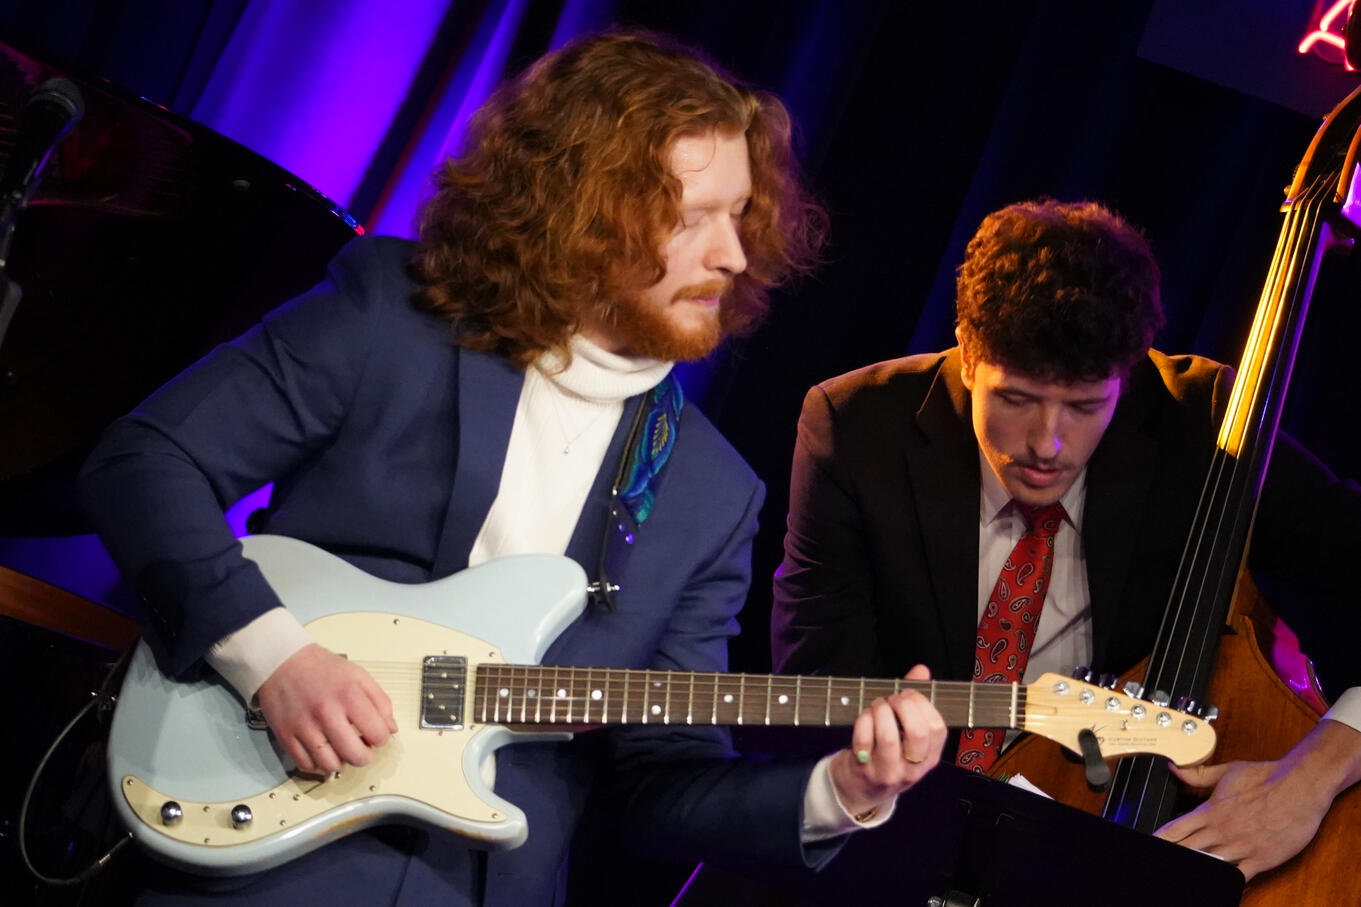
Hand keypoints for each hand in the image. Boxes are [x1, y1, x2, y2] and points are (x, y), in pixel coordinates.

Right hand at [255, 643, 397, 773]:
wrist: (282, 661)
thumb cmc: (321, 668)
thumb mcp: (359, 675)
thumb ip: (381, 701)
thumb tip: (391, 728)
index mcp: (348, 696)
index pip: (377, 734)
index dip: (381, 739)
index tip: (376, 736)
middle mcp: (326, 713)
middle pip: (355, 755)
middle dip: (364, 757)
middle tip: (362, 749)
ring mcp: (304, 727)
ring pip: (330, 765)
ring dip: (340, 762)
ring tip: (340, 750)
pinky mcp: (286, 736)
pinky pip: (306, 765)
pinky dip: (317, 764)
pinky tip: (322, 751)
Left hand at [828, 664, 947, 818]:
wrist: (859, 792)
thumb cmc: (886, 756)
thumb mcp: (906, 735)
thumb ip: (915, 701)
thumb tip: (921, 670)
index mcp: (929, 757)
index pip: (938, 728)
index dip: (923, 704)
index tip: (910, 696)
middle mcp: (912, 768)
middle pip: (917, 732)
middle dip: (903, 706)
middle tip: (892, 701)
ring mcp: (888, 771)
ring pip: (888, 735)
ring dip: (880, 710)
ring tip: (876, 706)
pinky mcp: (864, 771)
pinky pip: (863, 739)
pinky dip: (862, 721)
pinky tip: (863, 719)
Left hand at [1154, 719, 1360, 880]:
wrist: (1301, 786)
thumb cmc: (1266, 777)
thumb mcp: (1228, 771)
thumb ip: (1198, 775)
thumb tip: (1174, 769)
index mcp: (1211, 810)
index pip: (1175, 830)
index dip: (1158, 840)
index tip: (1145, 845)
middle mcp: (1222, 830)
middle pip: (1187, 851)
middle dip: (1171, 857)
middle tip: (1157, 864)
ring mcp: (1241, 846)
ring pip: (1209, 865)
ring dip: (1194, 869)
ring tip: (1179, 876)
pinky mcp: (1261, 858)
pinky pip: (1239, 877)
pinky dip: (1227, 883)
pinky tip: (1216, 886)